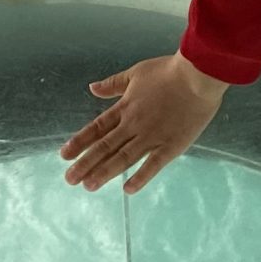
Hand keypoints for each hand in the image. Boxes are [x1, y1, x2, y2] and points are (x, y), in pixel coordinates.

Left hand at [60, 52, 227, 192]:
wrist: (197, 76)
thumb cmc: (168, 71)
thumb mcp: (136, 72)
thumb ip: (113, 84)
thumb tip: (92, 88)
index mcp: (125, 108)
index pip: (97, 128)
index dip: (80, 142)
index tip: (64, 155)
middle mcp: (134, 125)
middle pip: (105, 147)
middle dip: (85, 164)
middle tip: (70, 180)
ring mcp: (152, 137)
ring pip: (123, 158)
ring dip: (104, 172)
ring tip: (88, 186)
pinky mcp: (171, 146)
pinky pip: (153, 165)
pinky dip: (140, 177)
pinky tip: (127, 189)